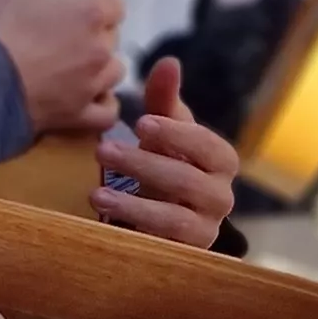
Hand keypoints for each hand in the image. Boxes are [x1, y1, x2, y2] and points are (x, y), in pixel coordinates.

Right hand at [0, 0, 126, 134]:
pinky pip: (104, 113)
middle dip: (93, 36)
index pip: (113, 4)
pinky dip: (97, 106)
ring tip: (69, 66)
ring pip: (112, 75)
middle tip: (59, 35)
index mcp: (93, 12)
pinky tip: (81, 99)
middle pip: (112, 39)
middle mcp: (100, 51)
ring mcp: (90, 86)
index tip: (69, 6)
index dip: (93, 4)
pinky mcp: (76, 117)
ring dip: (97, 70)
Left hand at [92, 57, 238, 246]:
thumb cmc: (167, 160)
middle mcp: (221, 198)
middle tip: (102, 149)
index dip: (176, 134)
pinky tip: (104, 218)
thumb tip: (168, 62)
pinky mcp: (183, 256)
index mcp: (221, 162)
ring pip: (175, 219)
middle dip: (144, 165)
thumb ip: (164, 98)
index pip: (208, 146)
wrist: (165, 212)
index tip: (140, 123)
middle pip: (188, 182)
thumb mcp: (164, 129)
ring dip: (134, 205)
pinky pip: (161, 247)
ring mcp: (203, 231)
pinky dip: (132, 232)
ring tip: (96, 194)